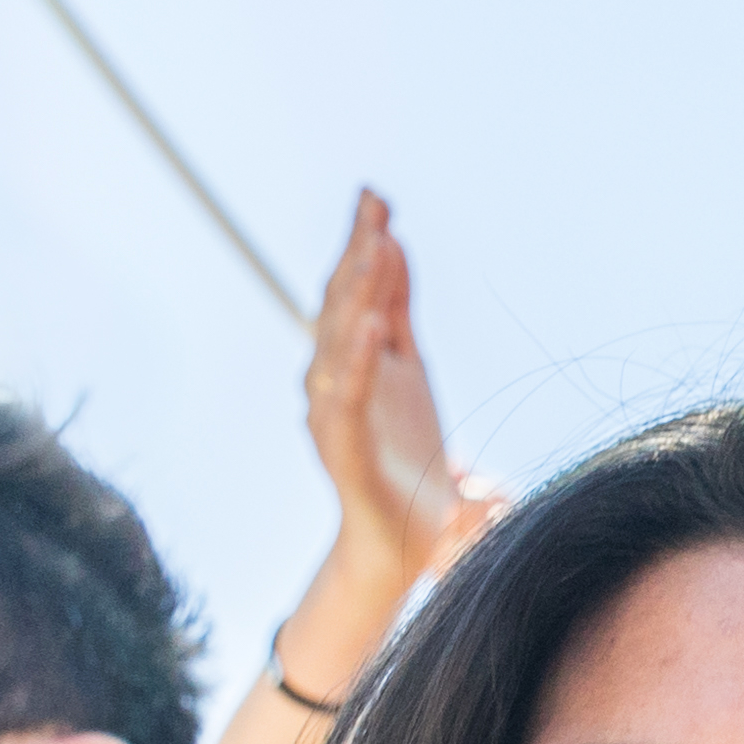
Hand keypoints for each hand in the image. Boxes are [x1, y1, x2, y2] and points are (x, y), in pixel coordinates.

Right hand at [296, 188, 491, 606]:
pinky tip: (375, 329)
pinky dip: (358, 362)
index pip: (359, 290)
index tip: (377, 199)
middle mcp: (336, 379)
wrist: (399, 544)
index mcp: (358, 359)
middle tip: (375, 205)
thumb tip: (395, 245)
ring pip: (339, 343)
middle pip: (343, 306)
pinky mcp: (344, 450)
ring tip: (376, 249)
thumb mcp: (408, 368)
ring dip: (356, 295)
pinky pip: (349, 399)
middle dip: (358, 254)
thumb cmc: (406, 459)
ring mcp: (335, 414)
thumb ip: (398, 308)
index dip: (365, 244)